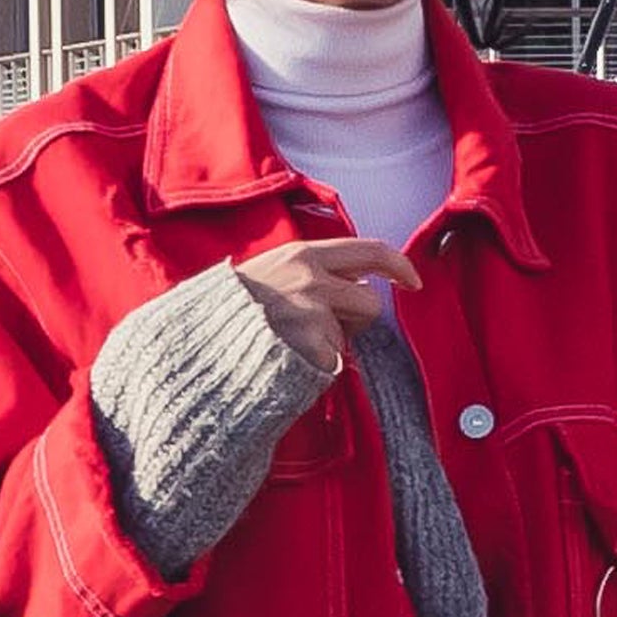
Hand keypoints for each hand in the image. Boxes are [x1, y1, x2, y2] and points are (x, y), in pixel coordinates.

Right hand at [231, 237, 419, 370]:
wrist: (202, 338)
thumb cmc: (234, 307)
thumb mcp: (271, 269)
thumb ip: (311, 269)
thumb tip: (357, 279)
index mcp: (303, 255)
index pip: (369, 250)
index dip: (398, 265)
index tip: (413, 281)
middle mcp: (312, 280)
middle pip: (369, 301)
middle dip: (356, 318)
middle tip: (323, 324)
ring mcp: (313, 315)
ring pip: (353, 334)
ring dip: (337, 341)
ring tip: (298, 339)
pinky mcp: (313, 349)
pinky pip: (335, 362)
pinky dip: (320, 366)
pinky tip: (293, 358)